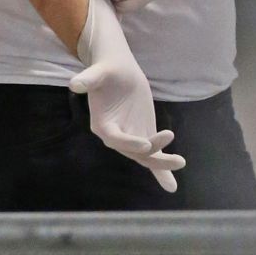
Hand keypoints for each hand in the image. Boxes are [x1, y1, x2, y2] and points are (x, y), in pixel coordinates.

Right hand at [69, 0, 184, 190]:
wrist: (118, 70)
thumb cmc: (107, 69)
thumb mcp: (99, 71)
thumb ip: (89, 79)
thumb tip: (75, 84)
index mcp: (102, 124)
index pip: (114, 138)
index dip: (129, 143)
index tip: (145, 144)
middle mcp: (115, 135)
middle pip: (133, 151)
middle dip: (152, 155)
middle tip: (173, 159)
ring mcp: (130, 137)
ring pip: (145, 156)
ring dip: (162, 163)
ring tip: (180, 162)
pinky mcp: (143, 134)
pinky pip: (152, 155)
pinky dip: (161, 170)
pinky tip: (171, 185)